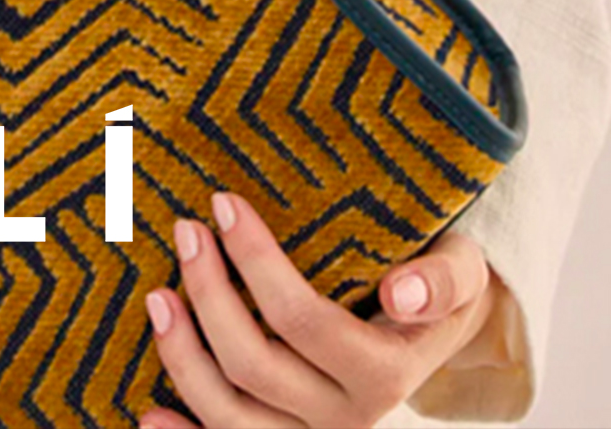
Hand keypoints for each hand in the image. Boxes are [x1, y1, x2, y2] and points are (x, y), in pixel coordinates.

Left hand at [140, 193, 498, 428]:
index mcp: (386, 374)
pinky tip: (148, 410)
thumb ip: (444, 280)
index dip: (256, 262)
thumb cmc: (435, 289)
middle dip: (209, 293)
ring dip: (181, 356)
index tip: (223, 203)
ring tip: (157, 295)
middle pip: (253, 364)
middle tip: (186, 231)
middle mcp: (346, 419)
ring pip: (227, 415)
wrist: (435, 340)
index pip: (303, 319)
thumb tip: (402, 291)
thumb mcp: (462, 273)